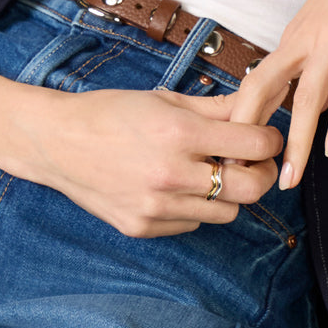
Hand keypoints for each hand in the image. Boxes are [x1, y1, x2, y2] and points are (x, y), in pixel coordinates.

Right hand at [6, 83, 283, 237]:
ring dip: (229, 193)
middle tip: (254, 162)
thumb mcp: (165, 99)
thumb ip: (218, 107)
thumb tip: (258, 106)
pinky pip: (193, 224)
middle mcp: (171, 174)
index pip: (255, 144)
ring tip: (211, 172)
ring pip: (226, 212)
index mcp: (179, 133)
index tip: (267, 136)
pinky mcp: (143, 228)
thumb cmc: (110, 113)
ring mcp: (157, 207)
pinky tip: (178, 186)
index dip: (270, 140)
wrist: (56, 142)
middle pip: (251, 189)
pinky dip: (195, 208)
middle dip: (262, 173)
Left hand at [227, 0, 327, 190]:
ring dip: (296, 143)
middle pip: (262, 91)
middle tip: (244, 177)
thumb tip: (317, 108)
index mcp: (293, 37)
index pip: (256, 84)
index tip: (234, 156)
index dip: (242, 121)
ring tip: (289, 179)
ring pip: (304, 98)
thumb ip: (323, 69)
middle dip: (251, 137)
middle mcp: (303, 39)